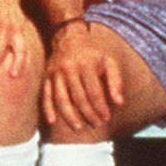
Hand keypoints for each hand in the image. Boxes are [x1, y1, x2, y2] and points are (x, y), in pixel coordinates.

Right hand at [42, 19, 122, 138]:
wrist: (69, 38)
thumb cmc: (93, 54)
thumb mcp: (108, 62)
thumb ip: (116, 82)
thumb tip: (119, 103)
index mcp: (86, 65)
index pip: (94, 93)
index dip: (101, 108)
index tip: (106, 118)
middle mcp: (69, 68)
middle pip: (78, 98)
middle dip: (88, 114)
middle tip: (96, 124)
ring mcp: (55, 73)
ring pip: (61, 99)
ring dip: (70, 116)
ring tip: (79, 128)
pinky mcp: (46, 76)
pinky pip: (46, 95)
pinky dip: (48, 109)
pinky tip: (52, 121)